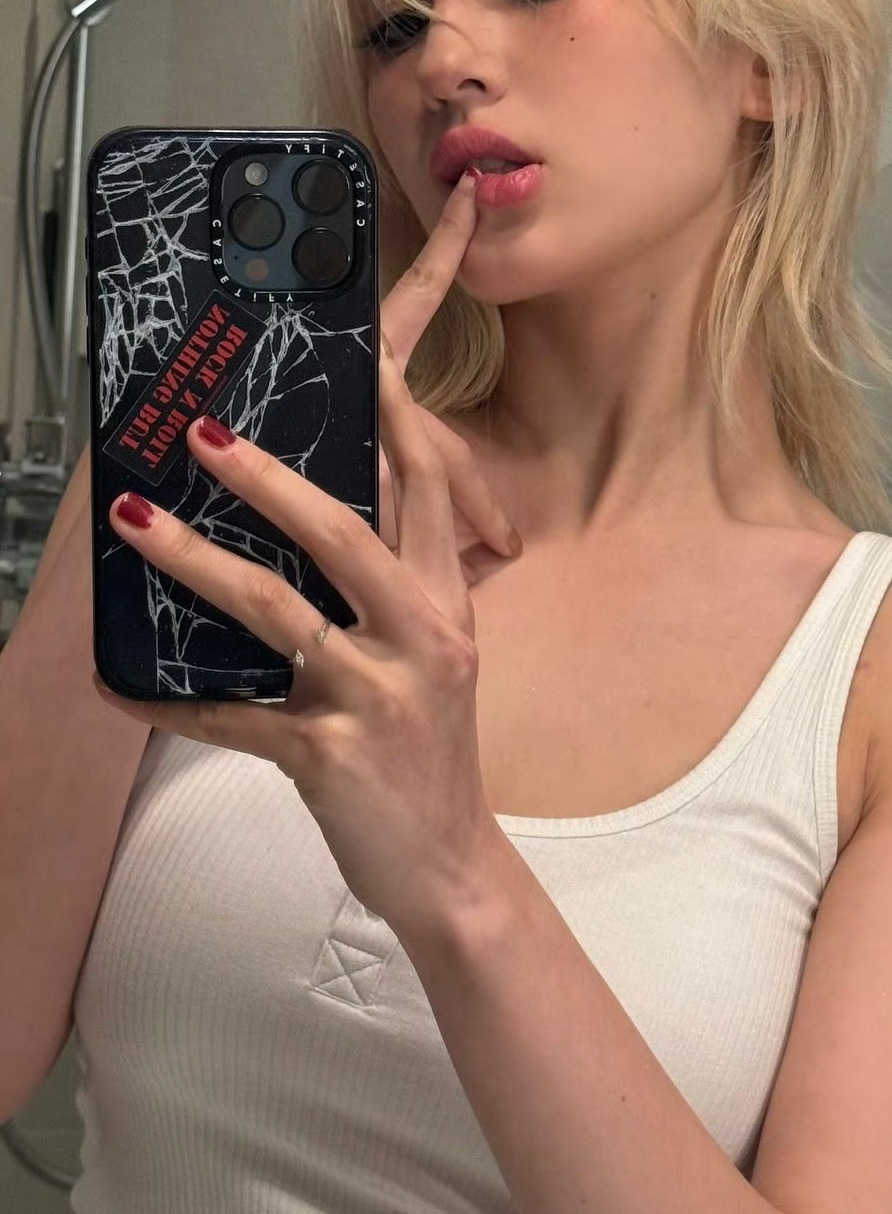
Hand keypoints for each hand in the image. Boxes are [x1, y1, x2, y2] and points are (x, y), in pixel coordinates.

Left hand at [94, 170, 512, 939]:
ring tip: (135, 524)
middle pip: (349, 530)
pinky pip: (236, 720)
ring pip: (280, 613)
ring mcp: (379, 694)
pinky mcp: (331, 754)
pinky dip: (173, 704)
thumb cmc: (430, 746)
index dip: (398, 411)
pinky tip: (120, 686)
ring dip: (198, 563)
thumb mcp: (437, 651)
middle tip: (202, 432)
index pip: (430, 483)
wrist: (448, 863)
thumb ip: (399, 579)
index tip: (361, 350)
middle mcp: (425, 634)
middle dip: (274, 476)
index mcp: (447, 599)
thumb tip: (326, 503)